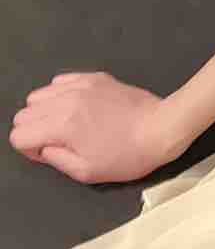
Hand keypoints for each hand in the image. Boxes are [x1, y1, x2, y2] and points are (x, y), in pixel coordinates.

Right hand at [8, 72, 190, 184]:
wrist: (162, 128)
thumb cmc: (128, 155)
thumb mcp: (87, 171)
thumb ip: (55, 159)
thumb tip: (41, 147)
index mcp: (62, 125)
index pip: (19, 135)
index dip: (30, 149)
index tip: (52, 153)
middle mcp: (66, 99)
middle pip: (24, 113)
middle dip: (35, 130)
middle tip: (61, 141)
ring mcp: (80, 85)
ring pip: (39, 95)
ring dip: (45, 111)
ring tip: (69, 123)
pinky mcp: (95, 77)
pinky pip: (60, 81)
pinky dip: (60, 94)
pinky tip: (78, 107)